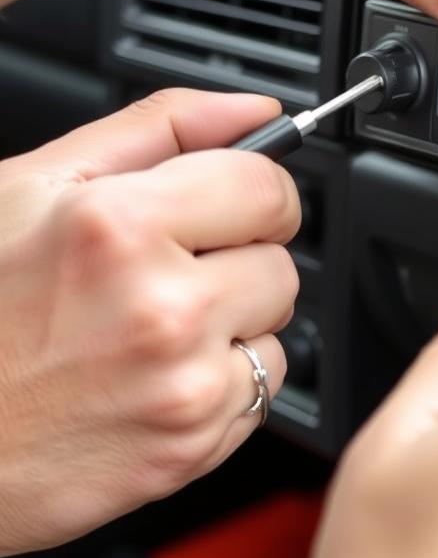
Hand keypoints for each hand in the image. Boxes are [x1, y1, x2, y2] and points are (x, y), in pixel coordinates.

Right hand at [0, 89, 300, 553]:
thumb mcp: (36, 186)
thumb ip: (161, 128)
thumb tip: (256, 109)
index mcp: (119, 228)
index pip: (268, 188)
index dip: (254, 192)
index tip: (233, 204)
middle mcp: (161, 310)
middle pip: (281, 261)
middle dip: (237, 258)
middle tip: (168, 271)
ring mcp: (180, 388)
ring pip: (275, 326)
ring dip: (233, 320)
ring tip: (151, 327)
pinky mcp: (190, 449)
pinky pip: (260, 390)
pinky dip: (222, 379)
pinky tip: (155, 375)